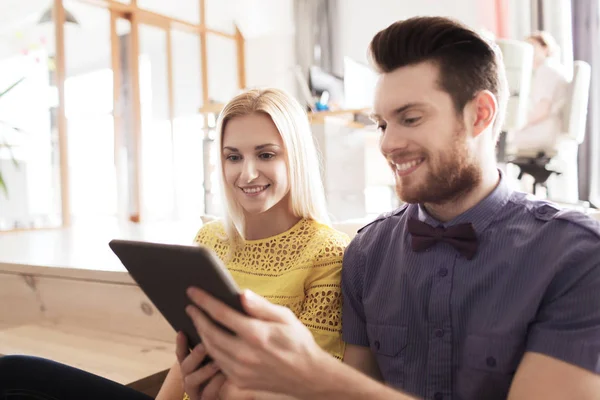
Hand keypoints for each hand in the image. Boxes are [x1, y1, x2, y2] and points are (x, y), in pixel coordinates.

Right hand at [176, 331, 225, 399]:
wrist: (223, 396)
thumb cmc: (220, 376)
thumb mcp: (214, 361)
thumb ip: (211, 349)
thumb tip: (216, 328)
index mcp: (189, 367)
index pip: (181, 353)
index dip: (180, 343)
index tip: (182, 331)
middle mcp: (188, 378)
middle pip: (185, 366)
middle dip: (194, 355)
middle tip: (204, 345)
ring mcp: (195, 391)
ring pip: (192, 380)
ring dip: (205, 370)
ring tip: (217, 362)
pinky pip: (207, 393)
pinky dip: (216, 383)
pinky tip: (225, 374)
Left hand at [185, 288, 330, 397]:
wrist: (308, 376)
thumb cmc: (298, 342)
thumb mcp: (285, 317)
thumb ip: (261, 306)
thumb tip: (241, 294)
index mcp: (256, 334)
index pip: (221, 313)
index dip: (204, 301)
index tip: (192, 292)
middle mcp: (245, 354)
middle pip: (210, 332)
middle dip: (197, 317)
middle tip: (191, 307)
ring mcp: (240, 371)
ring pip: (211, 349)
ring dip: (201, 333)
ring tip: (198, 321)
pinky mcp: (240, 381)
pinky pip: (218, 363)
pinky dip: (211, 349)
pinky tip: (210, 340)